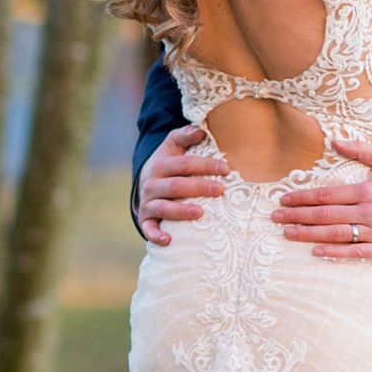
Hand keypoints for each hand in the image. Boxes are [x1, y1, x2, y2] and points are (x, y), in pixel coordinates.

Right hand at [136, 124, 224, 244]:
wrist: (144, 182)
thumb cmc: (168, 163)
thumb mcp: (173, 145)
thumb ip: (185, 135)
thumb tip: (201, 131)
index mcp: (160, 164)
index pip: (185, 164)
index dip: (205, 166)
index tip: (226, 169)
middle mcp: (152, 183)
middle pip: (176, 186)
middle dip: (199, 188)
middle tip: (220, 190)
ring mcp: (148, 202)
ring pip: (164, 207)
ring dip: (181, 211)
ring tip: (200, 212)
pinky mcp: (146, 218)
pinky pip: (148, 228)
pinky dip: (155, 235)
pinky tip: (168, 240)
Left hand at [271, 140, 371, 262]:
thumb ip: (361, 149)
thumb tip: (334, 139)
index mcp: (367, 190)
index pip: (326, 194)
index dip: (302, 198)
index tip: (284, 200)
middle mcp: (369, 212)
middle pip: (325, 215)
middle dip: (297, 217)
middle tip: (275, 218)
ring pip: (335, 234)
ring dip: (308, 234)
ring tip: (288, 234)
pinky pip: (354, 252)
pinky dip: (334, 252)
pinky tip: (315, 250)